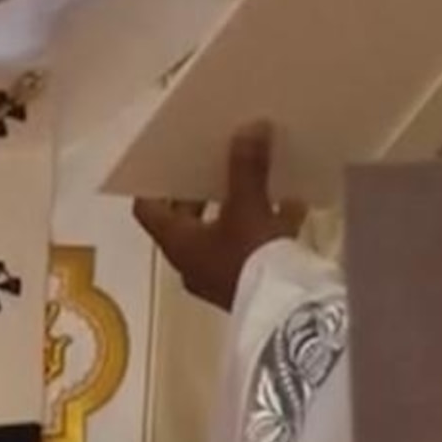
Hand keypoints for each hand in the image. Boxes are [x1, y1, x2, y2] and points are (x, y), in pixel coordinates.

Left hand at [132, 123, 306, 311]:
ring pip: (224, 231)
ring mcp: (222, 275)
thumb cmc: (251, 256)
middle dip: (203, 188)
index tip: (167, 157)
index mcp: (178, 243)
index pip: (149, 209)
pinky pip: (255, 247)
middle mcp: (193, 262)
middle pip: (188, 218)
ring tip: (256, 175)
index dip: (154, 182)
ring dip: (238, 205)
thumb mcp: (248, 206)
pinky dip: (268, 224)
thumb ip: (246, 167)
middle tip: (215, 158)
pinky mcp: (252, 284)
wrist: (288, 314)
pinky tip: (293, 204)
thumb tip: (250, 127)